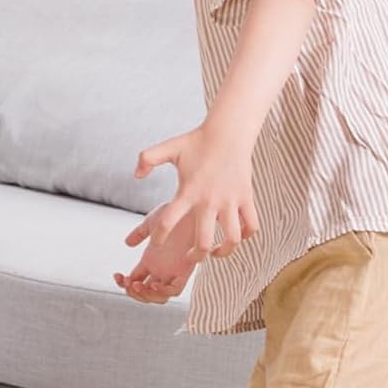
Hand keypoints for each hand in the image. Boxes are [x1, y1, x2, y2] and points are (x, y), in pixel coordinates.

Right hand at [116, 204, 196, 303]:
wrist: (194, 206)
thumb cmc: (177, 211)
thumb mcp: (153, 222)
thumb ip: (140, 233)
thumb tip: (127, 243)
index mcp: (151, 260)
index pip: (135, 280)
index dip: (124, 283)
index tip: (117, 275)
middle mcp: (161, 269)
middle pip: (146, 293)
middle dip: (134, 293)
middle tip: (128, 283)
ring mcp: (173, 271)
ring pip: (160, 296)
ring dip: (147, 295)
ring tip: (138, 286)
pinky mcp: (186, 270)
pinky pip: (175, 290)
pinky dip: (164, 291)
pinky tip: (154, 283)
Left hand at [135, 124, 257, 260]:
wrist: (229, 130)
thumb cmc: (197, 141)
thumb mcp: (169, 148)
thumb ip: (147, 159)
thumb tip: (136, 176)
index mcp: (188, 193)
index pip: (167, 223)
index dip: (159, 238)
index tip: (157, 243)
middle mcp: (210, 201)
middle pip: (203, 243)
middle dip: (195, 257)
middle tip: (189, 257)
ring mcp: (230, 200)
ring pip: (232, 238)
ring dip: (224, 251)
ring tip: (214, 252)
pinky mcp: (246, 197)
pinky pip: (251, 225)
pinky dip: (246, 235)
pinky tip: (235, 235)